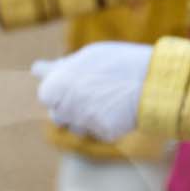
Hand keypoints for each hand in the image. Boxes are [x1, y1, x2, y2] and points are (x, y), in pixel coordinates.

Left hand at [33, 42, 149, 140]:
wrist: (152, 78)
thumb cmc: (117, 62)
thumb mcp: (86, 56)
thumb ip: (60, 67)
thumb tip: (36, 69)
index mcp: (54, 86)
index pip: (45, 95)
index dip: (58, 89)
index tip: (72, 82)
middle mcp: (65, 107)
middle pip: (58, 114)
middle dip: (70, 106)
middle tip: (93, 90)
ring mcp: (84, 123)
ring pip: (77, 126)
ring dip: (87, 116)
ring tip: (109, 97)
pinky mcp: (103, 133)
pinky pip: (100, 130)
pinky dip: (108, 122)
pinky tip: (121, 108)